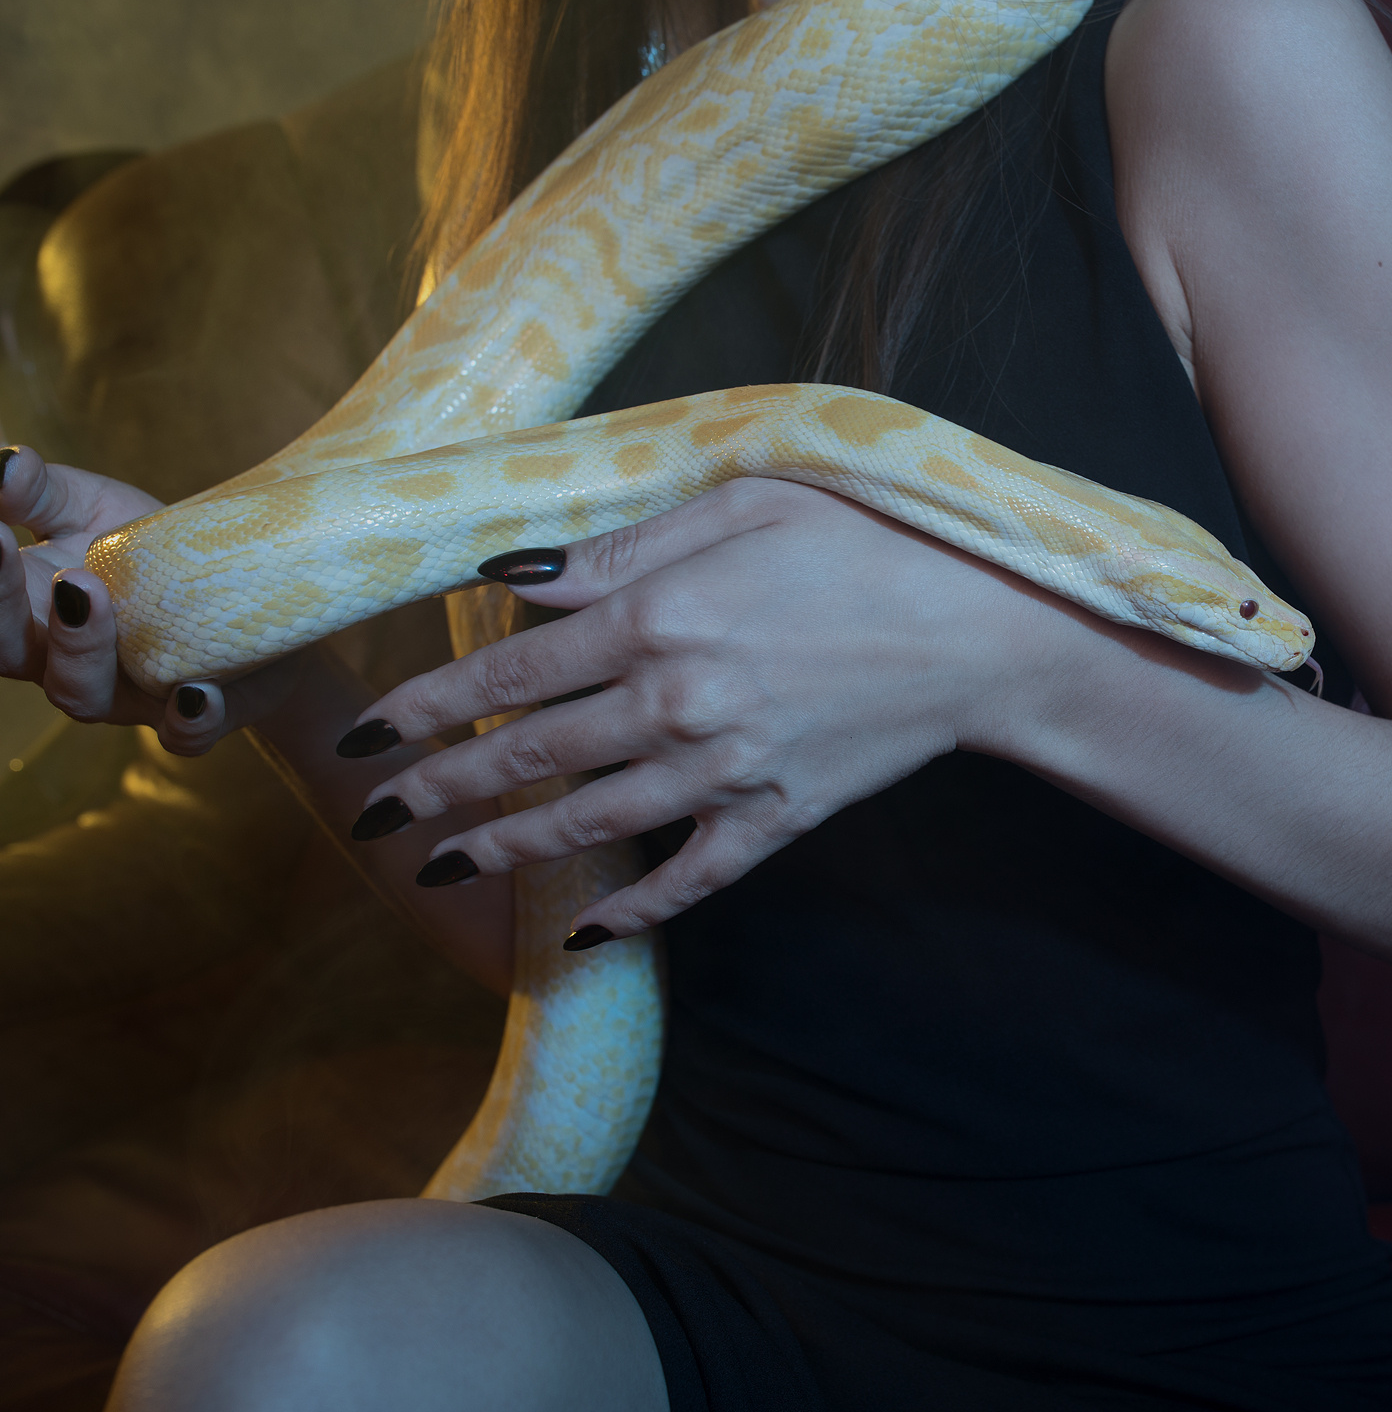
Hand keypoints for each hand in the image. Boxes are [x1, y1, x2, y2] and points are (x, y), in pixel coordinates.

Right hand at [0, 445, 304, 753]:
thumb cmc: (156, 553)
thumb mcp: (95, 509)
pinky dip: (188, 720)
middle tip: (18, 550)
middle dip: (4, 609)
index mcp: (32, 612)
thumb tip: (5, 460)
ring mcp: (130, 694)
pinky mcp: (200, 714)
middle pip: (11, 653)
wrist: (261, 598)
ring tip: (89, 598)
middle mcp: (67, 660)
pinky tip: (197, 693)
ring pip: (83, 695)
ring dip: (80, 652)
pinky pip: (185, 735)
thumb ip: (42, 490)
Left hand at [340, 477, 1078, 939]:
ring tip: (440, 867)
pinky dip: (633, 910)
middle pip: (528, 759)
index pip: (507, 675)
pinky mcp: (776, 818)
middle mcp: (675, 706)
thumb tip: (515, 576)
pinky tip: (583, 928)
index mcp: (658, 620)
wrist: (980, 630)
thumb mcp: (744, 506)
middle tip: (377, 813)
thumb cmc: (867, 543)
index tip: (368, 732)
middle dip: (439, 790)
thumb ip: (623, 548)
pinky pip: (690, 880)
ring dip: (504, 850)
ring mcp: (725, 775)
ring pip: (588, 825)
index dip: (424, 708)